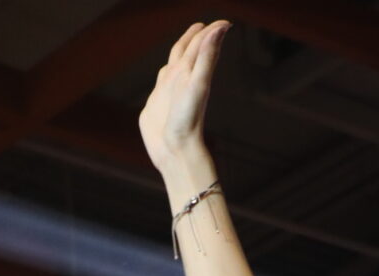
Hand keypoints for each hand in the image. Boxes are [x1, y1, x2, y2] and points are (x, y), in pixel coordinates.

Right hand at [139, 20, 228, 174]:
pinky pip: (159, 84)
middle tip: (202, 26)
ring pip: (173, 66)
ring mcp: (167, 92)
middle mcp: (179, 79)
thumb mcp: (198, 83)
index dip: (210, 32)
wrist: (173, 150)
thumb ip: (207, 56)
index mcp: (189, 72)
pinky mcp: (155, 105)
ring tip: (185, 46)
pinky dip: (163, 75)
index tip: (223, 23)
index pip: (200, 45)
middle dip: (194, 38)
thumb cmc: (187, 120)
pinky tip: (165, 76)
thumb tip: (220, 28)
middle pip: (186, 52)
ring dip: (179, 55)